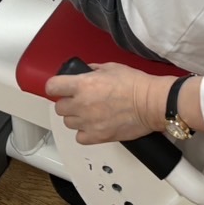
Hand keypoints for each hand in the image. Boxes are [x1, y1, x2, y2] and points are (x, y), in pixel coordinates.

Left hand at [46, 63, 162, 145]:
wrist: (150, 103)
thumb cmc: (135, 84)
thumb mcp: (111, 67)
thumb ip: (93, 70)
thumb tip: (84, 73)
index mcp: (83, 85)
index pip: (52, 87)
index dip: (55, 87)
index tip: (59, 88)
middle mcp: (81, 104)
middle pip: (59, 108)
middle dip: (67, 103)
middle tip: (79, 100)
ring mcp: (88, 122)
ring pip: (68, 123)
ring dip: (76, 118)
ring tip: (90, 113)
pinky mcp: (97, 137)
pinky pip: (80, 137)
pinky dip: (84, 132)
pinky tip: (94, 125)